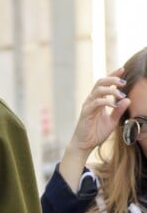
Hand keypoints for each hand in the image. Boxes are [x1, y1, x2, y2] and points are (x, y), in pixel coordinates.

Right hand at [59, 67, 130, 191]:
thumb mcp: (112, 121)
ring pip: (97, 91)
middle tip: (123, 82)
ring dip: (110, 90)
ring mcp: (88, 105)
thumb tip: (128, 99)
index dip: (112, 75)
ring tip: (120, 94)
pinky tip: (113, 105)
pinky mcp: (86, 112)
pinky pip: (95, 103)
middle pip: (99, 83)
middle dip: (111, 80)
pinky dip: (106, 102)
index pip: (104, 84)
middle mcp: (91, 100)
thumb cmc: (96, 132)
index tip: (122, 69)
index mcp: (97, 100)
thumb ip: (119, 110)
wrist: (85, 144)